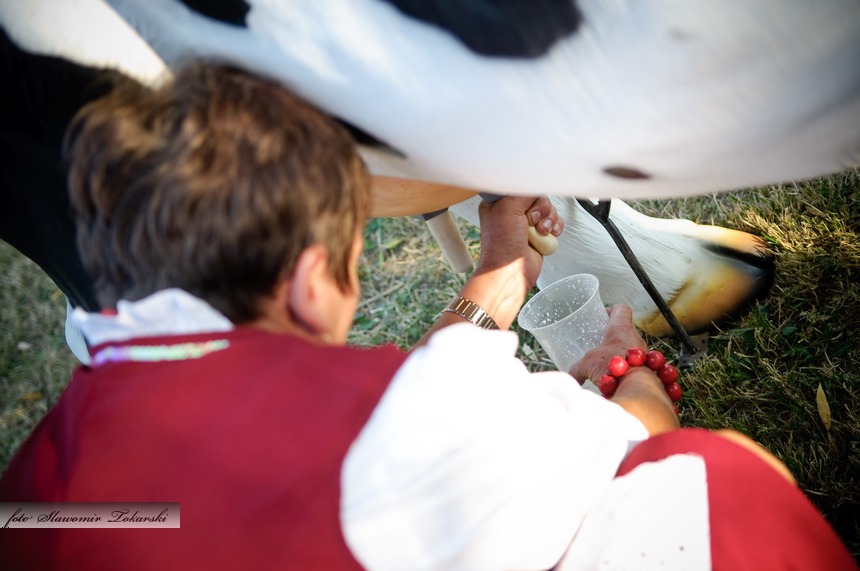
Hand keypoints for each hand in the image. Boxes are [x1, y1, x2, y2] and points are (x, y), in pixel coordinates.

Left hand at [415, 195, 562, 344]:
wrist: (510, 273)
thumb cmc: (502, 245)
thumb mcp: (508, 208)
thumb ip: (523, 191)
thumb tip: (536, 187)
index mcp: (499, 202)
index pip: (522, 185)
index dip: (529, 193)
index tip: (527, 203)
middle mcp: (512, 212)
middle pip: (539, 197)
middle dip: (542, 209)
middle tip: (531, 221)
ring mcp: (526, 224)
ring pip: (550, 209)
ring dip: (549, 219)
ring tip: (541, 232)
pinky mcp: (539, 235)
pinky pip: (555, 223)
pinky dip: (555, 228)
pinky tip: (549, 235)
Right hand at [569, 304, 646, 382]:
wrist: (634, 385)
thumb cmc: (613, 365)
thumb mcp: (587, 364)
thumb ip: (577, 369)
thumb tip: (572, 376)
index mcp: (620, 327)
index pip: (621, 309)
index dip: (611, 310)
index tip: (602, 316)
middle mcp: (634, 337)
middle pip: (625, 329)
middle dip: (612, 335)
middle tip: (599, 342)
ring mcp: (642, 352)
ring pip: (629, 346)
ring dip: (618, 352)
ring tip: (605, 360)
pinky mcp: (645, 366)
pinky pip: (633, 362)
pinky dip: (624, 366)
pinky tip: (613, 374)